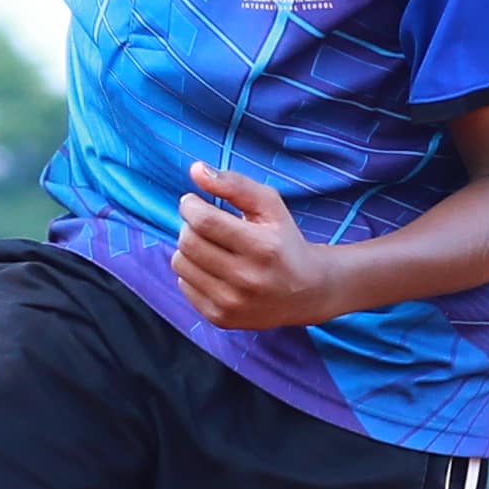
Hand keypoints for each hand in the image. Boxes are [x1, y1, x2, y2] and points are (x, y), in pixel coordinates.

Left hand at [170, 161, 347, 331]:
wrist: (307, 291)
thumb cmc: (284, 241)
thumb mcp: (270, 206)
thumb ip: (234, 184)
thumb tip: (195, 170)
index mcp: (263, 247)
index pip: (203, 221)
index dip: (190, 205)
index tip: (193, 203)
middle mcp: (247, 279)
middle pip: (188, 242)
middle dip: (189, 226)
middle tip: (204, 224)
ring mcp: (233, 303)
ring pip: (180, 263)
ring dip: (188, 249)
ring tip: (211, 246)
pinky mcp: (221, 318)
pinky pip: (184, 285)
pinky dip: (192, 272)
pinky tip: (214, 269)